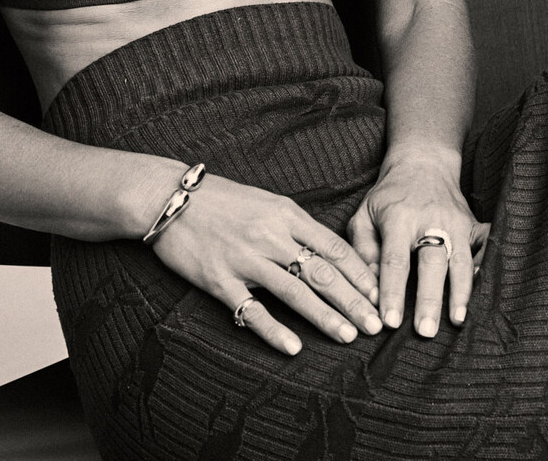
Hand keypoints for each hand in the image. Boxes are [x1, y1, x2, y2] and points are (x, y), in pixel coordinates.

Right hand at [149, 172, 383, 355]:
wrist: (168, 199)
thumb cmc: (220, 200)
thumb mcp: (266, 201)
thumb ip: (296, 226)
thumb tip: (328, 252)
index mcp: (286, 214)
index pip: (334, 247)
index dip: (360, 274)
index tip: (379, 294)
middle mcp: (270, 236)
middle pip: (322, 272)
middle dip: (354, 300)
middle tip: (376, 324)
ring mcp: (245, 259)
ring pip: (296, 292)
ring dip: (326, 317)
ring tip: (349, 336)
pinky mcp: (219, 280)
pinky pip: (252, 310)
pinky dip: (275, 331)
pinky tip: (295, 348)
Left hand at [347, 148, 479, 336]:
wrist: (423, 162)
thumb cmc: (388, 196)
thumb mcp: (364, 214)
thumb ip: (362, 249)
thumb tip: (369, 289)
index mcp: (398, 218)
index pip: (394, 261)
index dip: (393, 293)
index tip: (389, 322)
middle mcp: (430, 220)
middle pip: (431, 263)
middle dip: (429, 299)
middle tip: (424, 332)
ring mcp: (456, 221)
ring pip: (460, 260)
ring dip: (459, 293)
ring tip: (456, 321)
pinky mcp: (473, 223)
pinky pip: (484, 247)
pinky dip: (485, 269)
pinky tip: (482, 293)